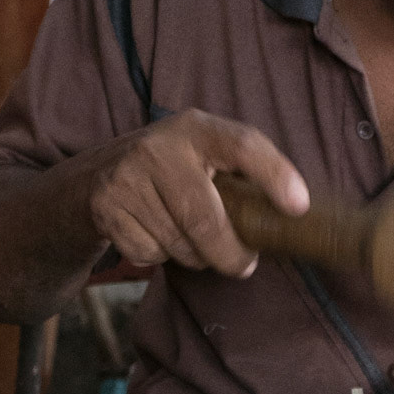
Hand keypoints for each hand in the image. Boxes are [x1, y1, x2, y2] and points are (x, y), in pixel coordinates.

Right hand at [88, 110, 308, 274]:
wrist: (95, 175)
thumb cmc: (172, 170)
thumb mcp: (202, 155)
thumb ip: (239, 176)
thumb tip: (292, 218)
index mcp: (197, 129)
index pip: (242, 144)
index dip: (274, 174)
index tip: (298, 206)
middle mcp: (159, 148)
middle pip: (205, 219)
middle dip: (230, 254)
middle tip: (244, 265)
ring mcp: (128, 177)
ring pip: (179, 244)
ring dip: (194, 256)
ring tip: (187, 237)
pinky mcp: (107, 208)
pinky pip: (149, 253)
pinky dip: (159, 255)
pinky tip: (153, 233)